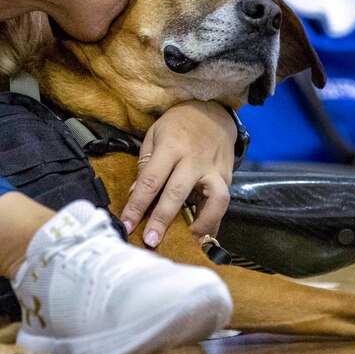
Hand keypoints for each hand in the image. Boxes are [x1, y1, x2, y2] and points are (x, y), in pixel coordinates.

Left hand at [121, 100, 235, 246]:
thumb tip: (136, 195)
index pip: (150, 180)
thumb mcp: (155, 135)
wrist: (213, 112)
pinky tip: (203, 235)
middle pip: (177, 192)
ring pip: (213, 200)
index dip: (136, 205)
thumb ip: (145, 164)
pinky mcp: (228, 177)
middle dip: (162, 219)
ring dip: (201, 224)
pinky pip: (223, 204)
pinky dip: (214, 222)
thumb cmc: (179, 125)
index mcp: (172, 147)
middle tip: (151, 241)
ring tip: (188, 241)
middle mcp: (194, 159)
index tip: (126, 225)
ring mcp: (214, 169)